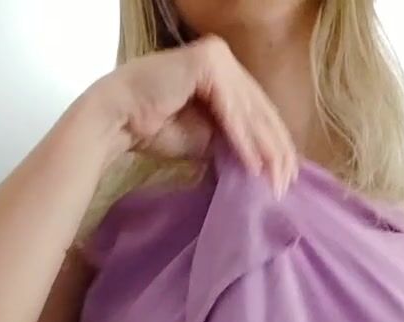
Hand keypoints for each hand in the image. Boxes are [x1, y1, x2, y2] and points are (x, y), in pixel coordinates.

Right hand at [92, 36, 297, 195]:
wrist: (117, 118)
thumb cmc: (153, 127)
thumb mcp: (203, 137)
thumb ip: (231, 141)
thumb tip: (261, 162)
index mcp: (223, 72)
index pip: (257, 109)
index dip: (273, 144)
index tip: (285, 177)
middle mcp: (223, 58)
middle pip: (259, 109)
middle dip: (276, 151)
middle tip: (286, 184)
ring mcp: (216, 56)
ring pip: (249, 110)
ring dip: (265, 150)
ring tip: (276, 180)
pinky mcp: (207, 61)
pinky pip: (231, 108)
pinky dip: (244, 139)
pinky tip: (255, 165)